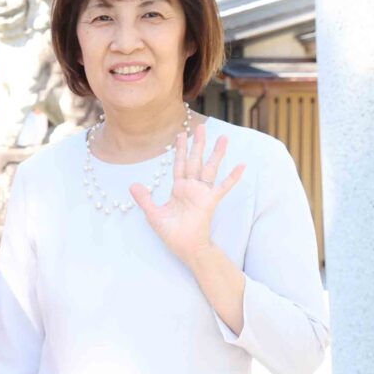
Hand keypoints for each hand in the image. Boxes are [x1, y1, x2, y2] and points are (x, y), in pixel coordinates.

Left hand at [131, 124, 244, 262]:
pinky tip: (241, 165)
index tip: (181, 134)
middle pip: (195, 160)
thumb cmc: (171, 233)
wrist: (185, 247)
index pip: (179, 164)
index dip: (180, 150)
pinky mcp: (210, 201)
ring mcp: (202, 193)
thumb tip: (132, 184)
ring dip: (216, 153)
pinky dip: (232, 177)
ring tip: (224, 138)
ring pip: (209, 168)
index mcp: (178, 188)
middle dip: (197, 144)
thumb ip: (144, 199)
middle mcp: (192, 187)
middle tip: (201, 127)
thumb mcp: (153, 214)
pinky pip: (223, 187)